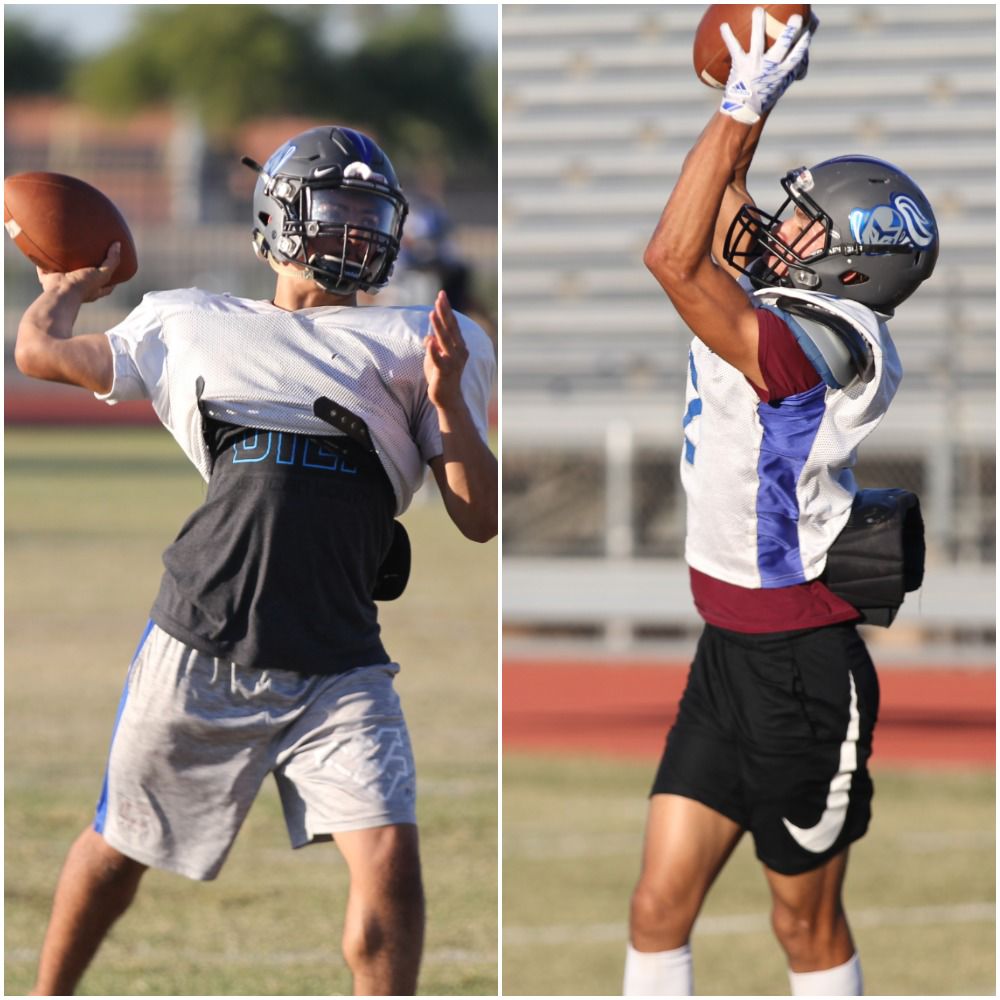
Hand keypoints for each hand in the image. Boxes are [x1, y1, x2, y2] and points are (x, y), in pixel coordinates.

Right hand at [36, 242, 120, 302]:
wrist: (60, 292)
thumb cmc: (83, 285)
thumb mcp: (103, 274)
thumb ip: (112, 261)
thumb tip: (118, 244)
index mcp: (94, 290)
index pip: (107, 284)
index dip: (111, 275)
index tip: (113, 264)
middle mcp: (79, 287)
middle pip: (86, 276)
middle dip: (87, 267)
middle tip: (89, 252)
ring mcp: (63, 283)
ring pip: (65, 271)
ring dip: (65, 262)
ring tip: (67, 247)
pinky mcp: (49, 278)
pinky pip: (45, 267)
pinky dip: (44, 260)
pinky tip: (45, 247)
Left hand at [424, 290, 468, 409]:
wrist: (448, 398)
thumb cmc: (441, 376)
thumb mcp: (436, 357)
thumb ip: (433, 345)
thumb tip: (428, 337)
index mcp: (459, 346)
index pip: (452, 324)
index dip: (446, 309)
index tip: (441, 294)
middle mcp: (459, 351)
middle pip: (451, 328)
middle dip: (444, 312)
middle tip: (440, 296)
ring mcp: (453, 362)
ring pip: (445, 340)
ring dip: (438, 326)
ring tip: (432, 313)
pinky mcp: (444, 372)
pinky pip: (438, 359)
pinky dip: (434, 350)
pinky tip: (429, 340)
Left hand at [719, 8, 811, 124]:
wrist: (743, 111)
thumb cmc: (762, 98)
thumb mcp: (779, 87)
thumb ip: (789, 74)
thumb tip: (802, 69)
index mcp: (782, 72)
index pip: (797, 54)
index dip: (804, 41)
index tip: (810, 28)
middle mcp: (770, 67)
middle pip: (783, 45)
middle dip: (790, 31)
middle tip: (796, 17)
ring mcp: (755, 65)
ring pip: (758, 42)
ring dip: (758, 25)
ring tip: (758, 10)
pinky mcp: (740, 66)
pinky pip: (735, 48)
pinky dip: (728, 36)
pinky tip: (724, 25)